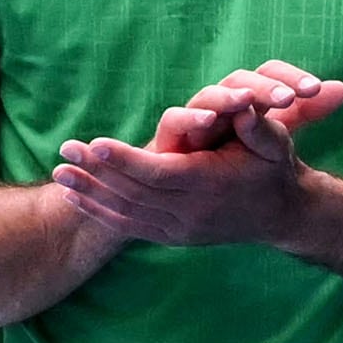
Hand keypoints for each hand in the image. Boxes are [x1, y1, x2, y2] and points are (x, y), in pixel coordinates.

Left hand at [54, 62, 342, 249]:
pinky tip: (77, 198)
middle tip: (65, 149)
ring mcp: (182, 229)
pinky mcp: (174, 237)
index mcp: (211, 184)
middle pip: (135, 193)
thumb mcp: (275, 143)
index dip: (125, 159)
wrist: (283, 215)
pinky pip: (131, 228)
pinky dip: (102, 213)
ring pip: (128, 213)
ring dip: (91, 193)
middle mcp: (193, 211)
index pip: (159, 173)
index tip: (94, 143)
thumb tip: (242, 105)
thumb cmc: (273, 169)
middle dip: (97, 171)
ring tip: (60, 173)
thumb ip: (257, 125)